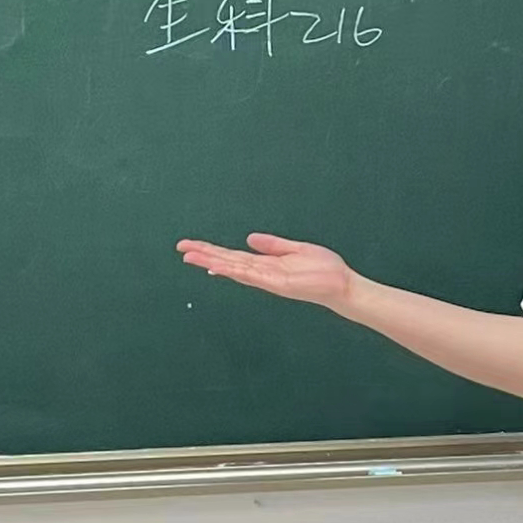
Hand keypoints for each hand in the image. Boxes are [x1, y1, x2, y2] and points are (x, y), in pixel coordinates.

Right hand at [177, 233, 356, 309]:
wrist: (341, 284)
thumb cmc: (323, 269)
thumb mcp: (296, 249)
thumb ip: (273, 245)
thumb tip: (250, 238)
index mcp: (266, 265)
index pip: (233, 257)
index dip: (213, 252)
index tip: (193, 247)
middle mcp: (262, 273)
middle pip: (227, 262)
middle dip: (204, 255)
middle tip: (181, 248)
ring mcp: (267, 279)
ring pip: (233, 268)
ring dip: (211, 262)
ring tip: (190, 255)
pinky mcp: (276, 283)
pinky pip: (250, 274)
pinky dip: (232, 270)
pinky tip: (217, 266)